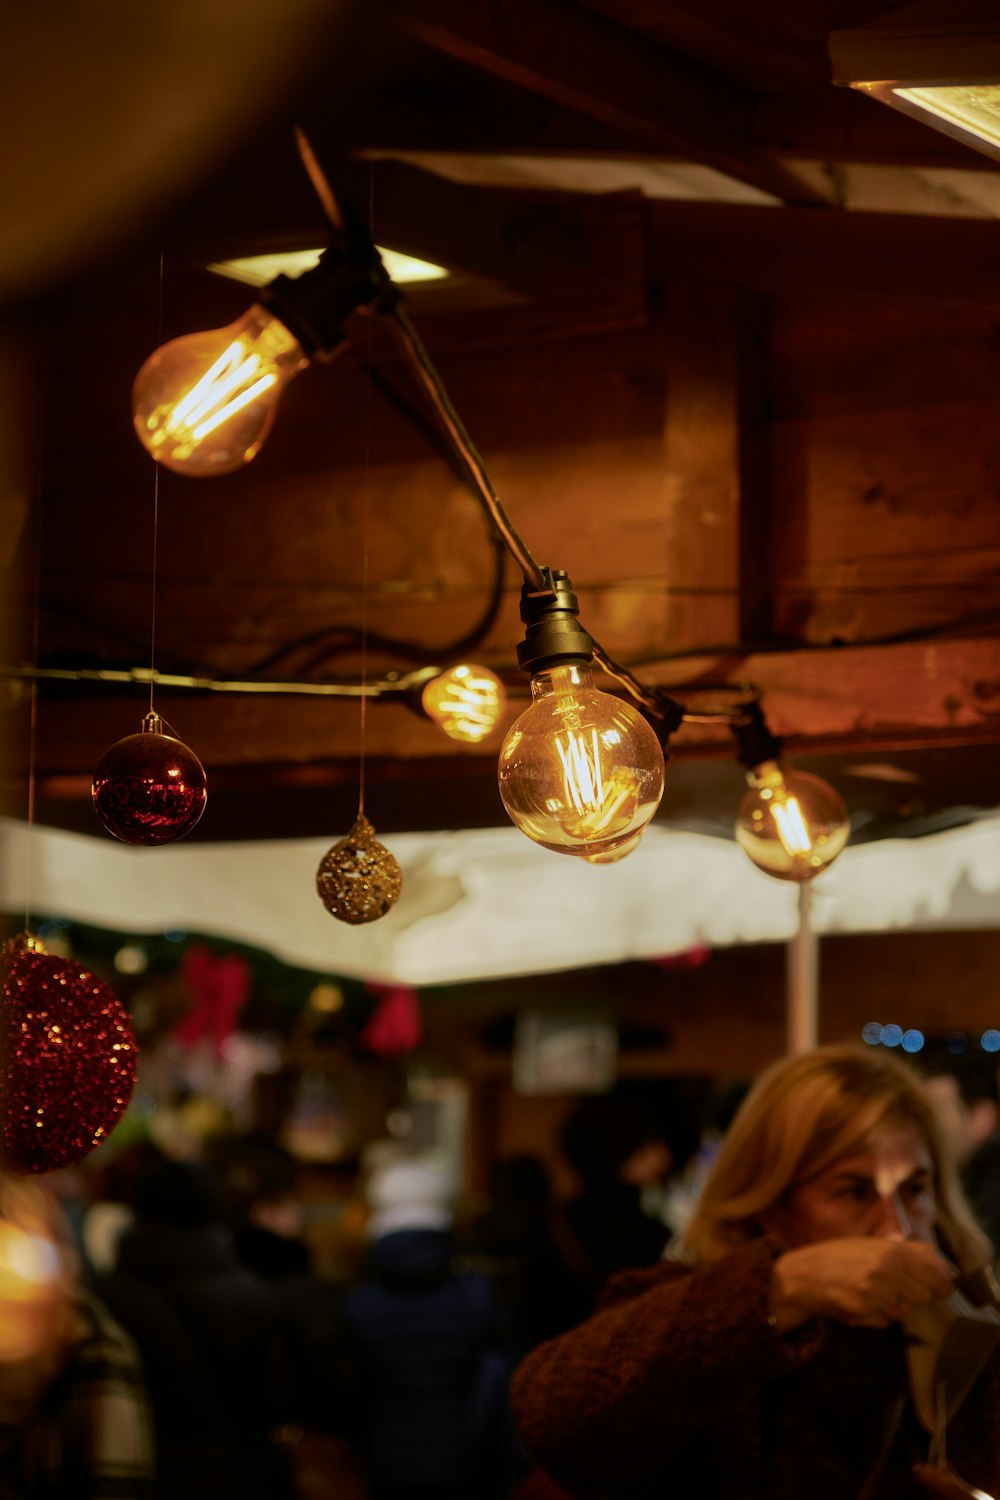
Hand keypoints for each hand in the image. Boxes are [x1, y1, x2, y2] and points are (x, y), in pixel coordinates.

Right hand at [769, 1238, 954, 1331]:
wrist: (805, 1274)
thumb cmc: (841, 1257)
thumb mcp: (876, 1245)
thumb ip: (909, 1254)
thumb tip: (943, 1269)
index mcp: (894, 1251)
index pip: (939, 1276)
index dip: (941, 1285)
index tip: (937, 1288)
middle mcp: (887, 1270)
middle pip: (927, 1296)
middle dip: (917, 1296)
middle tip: (898, 1290)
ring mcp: (876, 1292)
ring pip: (907, 1310)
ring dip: (897, 1306)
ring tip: (876, 1294)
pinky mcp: (864, 1311)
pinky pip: (887, 1320)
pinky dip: (879, 1315)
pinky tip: (862, 1303)